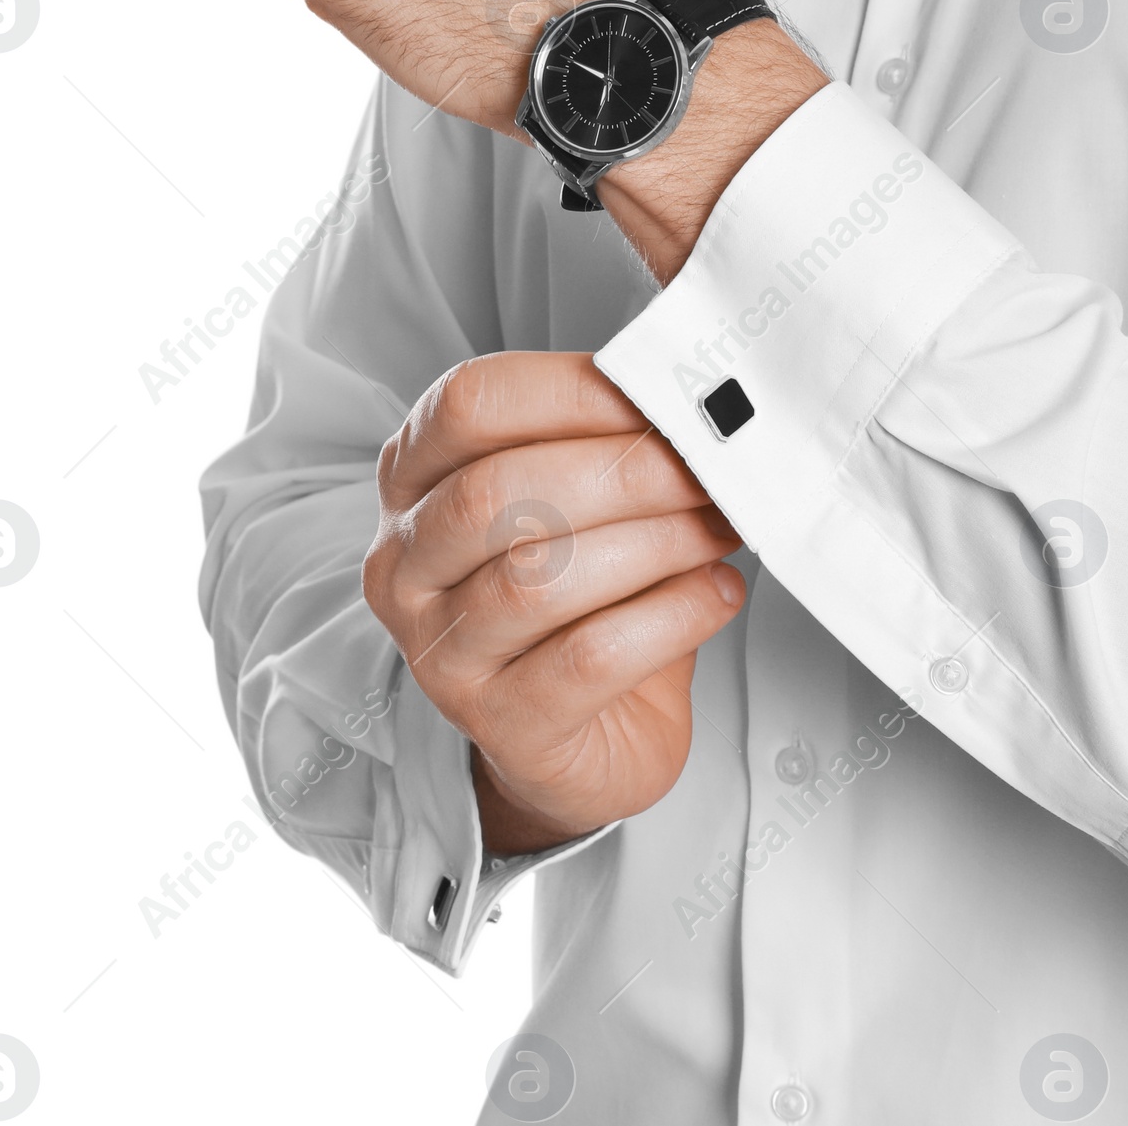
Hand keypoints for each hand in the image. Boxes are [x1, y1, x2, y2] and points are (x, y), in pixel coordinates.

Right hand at [361, 351, 747, 853]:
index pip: (470, 405)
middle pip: (496, 491)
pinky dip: (671, 615)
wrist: (592, 737)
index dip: (574, 390)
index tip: (664, 395)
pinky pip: (589, 657)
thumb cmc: (592, 597)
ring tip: (720, 527)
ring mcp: (441, 654)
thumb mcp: (586, 501)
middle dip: (624, 470)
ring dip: (655, 541)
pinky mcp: (502, 725)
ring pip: (539, 578)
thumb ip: (612, 442)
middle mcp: (406, 566)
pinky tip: (719, 592)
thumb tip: (700, 396)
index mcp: (415, 480)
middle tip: (709, 466)